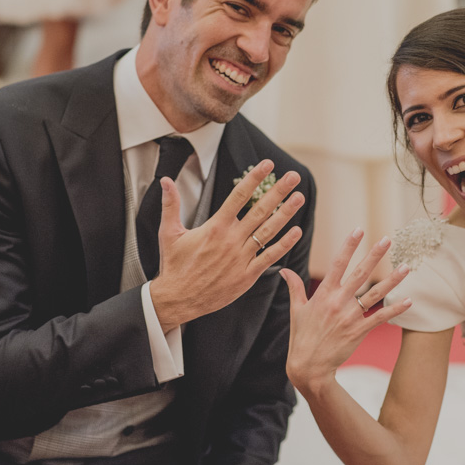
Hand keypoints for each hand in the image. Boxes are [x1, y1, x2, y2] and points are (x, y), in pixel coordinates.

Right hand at [149, 159, 304, 330]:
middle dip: (278, 191)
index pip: (239, 196)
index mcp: (215, 227)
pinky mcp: (247, 275)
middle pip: (260, 210)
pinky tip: (296, 231)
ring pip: (268, 231)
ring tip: (299, 197)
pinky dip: (284, 244)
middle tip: (293, 176)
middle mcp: (231, 240)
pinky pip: (269, 256)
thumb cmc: (174, 265)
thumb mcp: (169, 233)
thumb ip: (171, 205)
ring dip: (286, 213)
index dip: (255, 178)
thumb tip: (165, 180)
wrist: (178, 299)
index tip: (267, 165)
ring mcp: (241, 258)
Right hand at [284, 228, 411, 396]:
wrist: (309, 366)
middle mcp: (338, 301)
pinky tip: (408, 301)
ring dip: (393, 280)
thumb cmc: (301, 337)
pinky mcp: (359, 331)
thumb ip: (294, 287)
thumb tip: (283, 270)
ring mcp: (350, 316)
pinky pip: (380, 317)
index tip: (358, 229)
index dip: (349, 245)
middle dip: (374, 255)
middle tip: (388, 240)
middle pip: (360, 273)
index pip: (338, 263)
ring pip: (375, 294)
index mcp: (323, 293)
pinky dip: (395, 310)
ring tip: (406, 267)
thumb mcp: (296, 310)